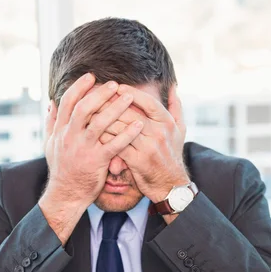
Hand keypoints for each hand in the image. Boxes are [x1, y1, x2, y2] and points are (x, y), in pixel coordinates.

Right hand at [39, 74, 142, 243]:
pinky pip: (114, 145)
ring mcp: (83, 149)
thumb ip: (51, 123)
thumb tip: (51, 102)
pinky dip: (127, 134)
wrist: (66, 195)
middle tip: (115, 84)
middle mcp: (70, 137)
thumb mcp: (50, 144)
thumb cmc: (61, 169)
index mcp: (60, 130)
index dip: (79, 87)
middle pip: (84, 108)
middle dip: (100, 94)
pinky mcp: (96, 162)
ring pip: (99, 123)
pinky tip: (138, 125)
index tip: (91, 76)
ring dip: (115, 108)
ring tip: (129, 98)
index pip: (68, 102)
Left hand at [99, 84, 188, 203]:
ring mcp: (148, 148)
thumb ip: (176, 107)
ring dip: (104, 120)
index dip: (131, 92)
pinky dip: (106, 139)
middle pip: (130, 113)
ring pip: (121, 129)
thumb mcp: (180, 130)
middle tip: (96, 97)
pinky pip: (117, 146)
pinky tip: (95, 134)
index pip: (147, 101)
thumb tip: (172, 86)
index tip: (116, 87)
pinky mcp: (138, 162)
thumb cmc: (172, 155)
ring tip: (90, 113)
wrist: (171, 185)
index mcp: (166, 122)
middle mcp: (158, 133)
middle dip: (111, 104)